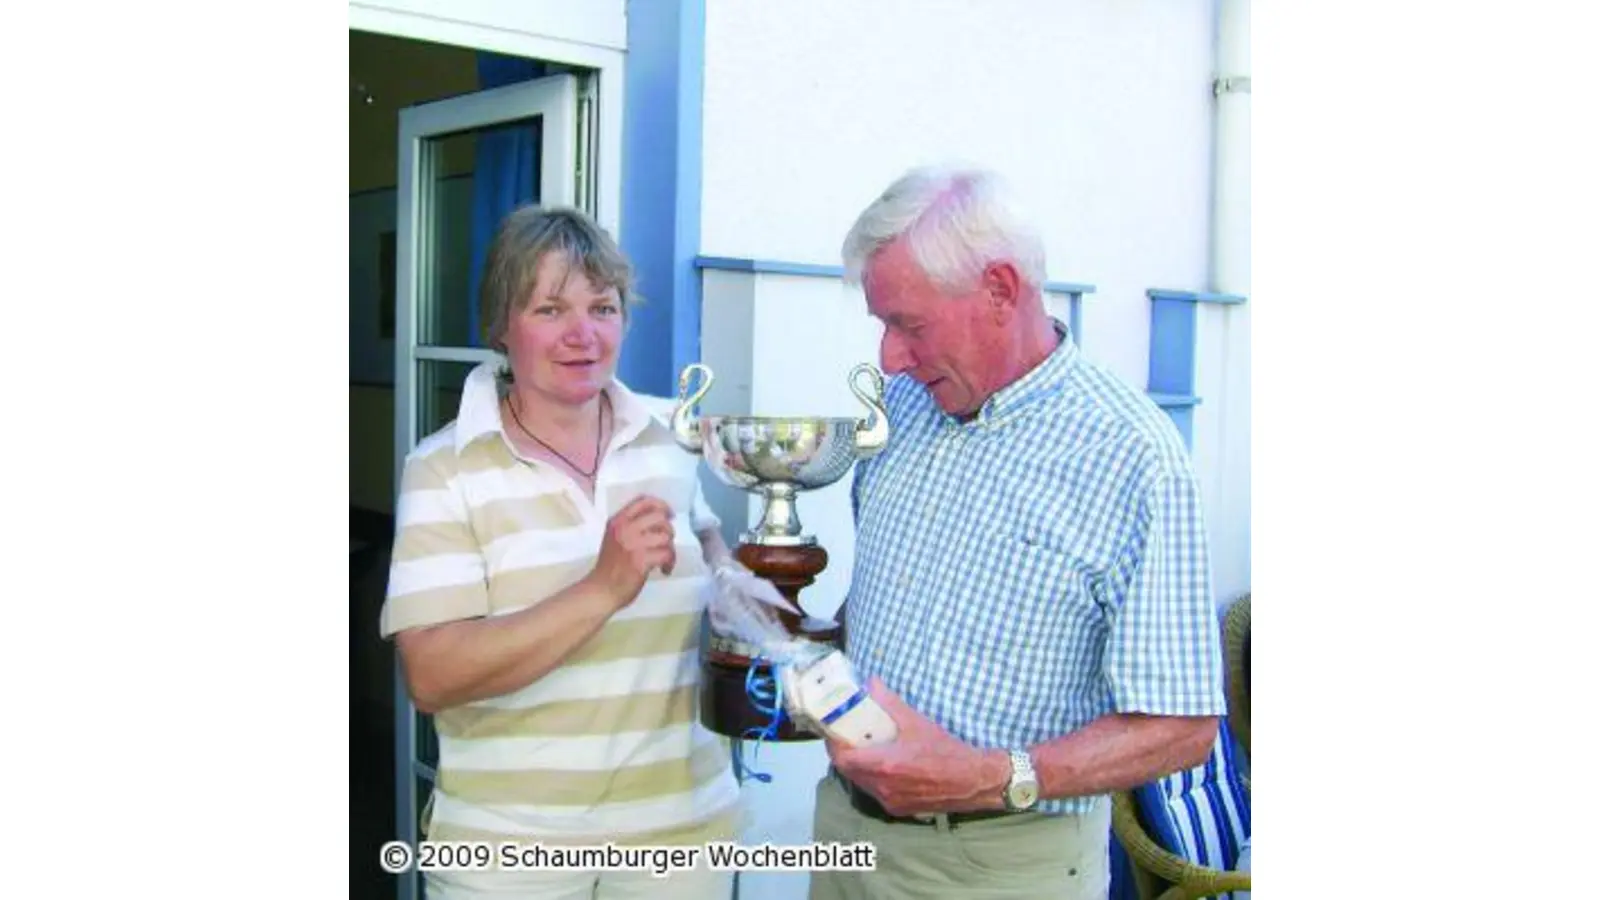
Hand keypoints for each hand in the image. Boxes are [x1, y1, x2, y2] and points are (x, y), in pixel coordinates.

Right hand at [590, 496, 676, 607]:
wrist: (601, 590)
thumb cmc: (610, 567)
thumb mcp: (615, 537)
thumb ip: (631, 526)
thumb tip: (659, 519)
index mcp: (617, 521)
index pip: (643, 501)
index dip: (661, 505)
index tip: (669, 514)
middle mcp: (625, 529)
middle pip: (659, 517)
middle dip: (668, 529)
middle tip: (666, 542)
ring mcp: (633, 544)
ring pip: (665, 536)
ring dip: (670, 548)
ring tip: (664, 560)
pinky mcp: (641, 560)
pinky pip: (667, 553)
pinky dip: (670, 562)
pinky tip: (664, 570)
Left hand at [826, 678, 1009, 815]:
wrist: (974, 781)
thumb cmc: (947, 751)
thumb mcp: (917, 722)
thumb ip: (890, 703)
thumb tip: (871, 684)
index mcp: (884, 765)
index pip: (842, 758)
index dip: (833, 743)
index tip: (833, 729)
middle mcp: (883, 787)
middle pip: (848, 771)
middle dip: (844, 753)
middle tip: (847, 736)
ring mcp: (890, 801)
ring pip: (861, 783)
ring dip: (858, 767)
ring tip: (864, 749)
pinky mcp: (899, 810)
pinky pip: (875, 793)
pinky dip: (872, 779)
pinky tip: (883, 766)